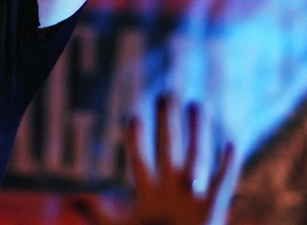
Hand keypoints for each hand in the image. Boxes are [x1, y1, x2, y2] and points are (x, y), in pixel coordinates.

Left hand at [76, 96, 234, 224]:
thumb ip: (99, 216)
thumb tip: (76, 200)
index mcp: (148, 195)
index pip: (140, 162)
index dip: (136, 141)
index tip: (133, 118)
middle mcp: (171, 191)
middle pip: (168, 150)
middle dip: (167, 124)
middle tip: (166, 94)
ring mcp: (192, 199)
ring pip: (195, 158)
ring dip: (196, 133)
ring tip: (195, 104)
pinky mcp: (213, 212)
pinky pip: (222, 185)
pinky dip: (227, 166)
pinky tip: (230, 143)